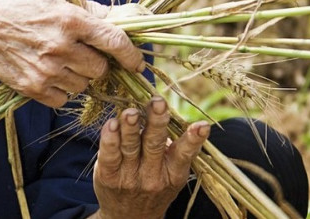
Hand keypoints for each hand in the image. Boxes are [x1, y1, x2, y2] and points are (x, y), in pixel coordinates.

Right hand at [0, 0, 144, 106]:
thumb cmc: (15, 5)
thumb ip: (85, 6)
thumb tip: (114, 15)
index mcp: (71, 20)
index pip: (114, 42)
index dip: (131, 55)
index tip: (137, 63)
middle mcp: (62, 47)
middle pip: (101, 69)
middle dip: (98, 64)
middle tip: (84, 56)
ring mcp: (47, 70)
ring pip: (83, 86)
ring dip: (79, 78)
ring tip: (61, 63)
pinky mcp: (33, 87)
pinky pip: (62, 100)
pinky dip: (61, 92)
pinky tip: (49, 75)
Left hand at [93, 97, 208, 218]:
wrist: (128, 217)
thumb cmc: (153, 184)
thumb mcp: (170, 173)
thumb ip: (172, 147)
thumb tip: (169, 111)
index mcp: (173, 173)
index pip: (184, 155)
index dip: (192, 140)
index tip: (202, 125)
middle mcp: (153, 177)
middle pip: (155, 145)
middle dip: (156, 122)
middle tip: (158, 102)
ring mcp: (129, 178)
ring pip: (130, 148)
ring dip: (130, 128)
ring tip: (131, 112)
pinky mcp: (108, 177)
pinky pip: (108, 156)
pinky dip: (109, 140)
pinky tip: (111, 124)